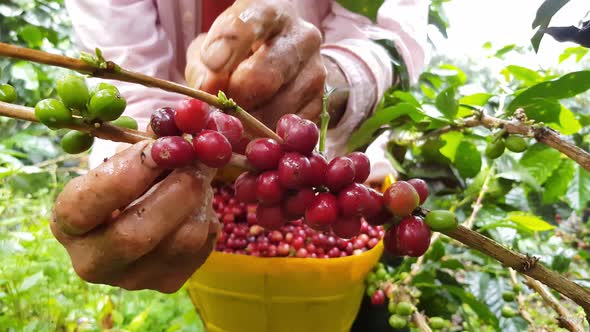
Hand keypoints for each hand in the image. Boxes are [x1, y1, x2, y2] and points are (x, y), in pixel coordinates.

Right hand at [51, 141, 219, 292]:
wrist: (142, 211)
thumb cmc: (128, 176)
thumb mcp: (124, 158)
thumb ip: (145, 149)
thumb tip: (176, 143)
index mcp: (67, 224)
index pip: (84, 207)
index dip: (126, 174)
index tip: (158, 147)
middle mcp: (93, 261)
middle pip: (136, 235)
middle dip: (176, 190)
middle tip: (197, 159)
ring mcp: (133, 279)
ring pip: (182, 239)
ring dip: (200, 197)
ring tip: (199, 173)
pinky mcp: (169, 281)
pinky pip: (203, 243)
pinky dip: (208, 213)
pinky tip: (198, 200)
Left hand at [185, 0, 330, 127]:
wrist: (287, 63)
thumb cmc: (238, 54)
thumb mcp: (212, 50)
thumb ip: (203, 68)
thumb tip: (206, 93)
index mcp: (269, 11)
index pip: (250, 22)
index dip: (229, 45)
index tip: (211, 64)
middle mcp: (301, 36)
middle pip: (265, 75)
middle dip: (234, 99)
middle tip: (218, 109)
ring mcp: (316, 71)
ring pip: (277, 109)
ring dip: (248, 123)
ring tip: (234, 121)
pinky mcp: (321, 102)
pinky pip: (289, 128)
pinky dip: (267, 135)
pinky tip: (254, 130)